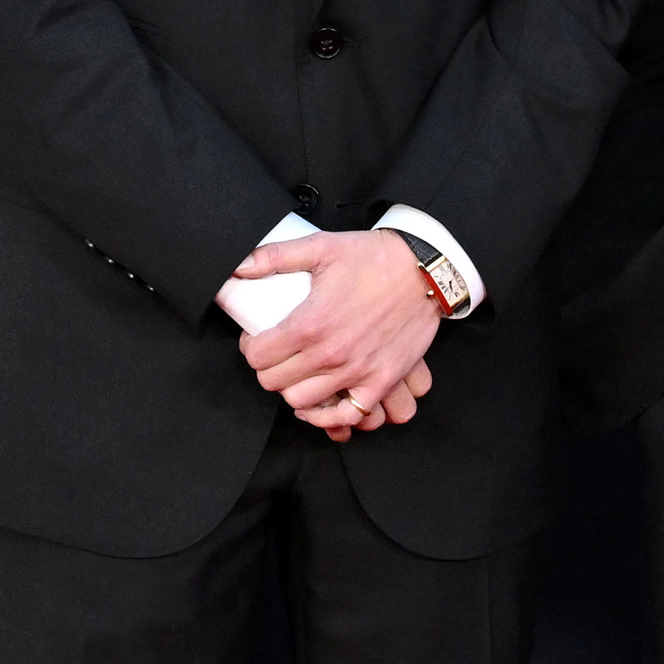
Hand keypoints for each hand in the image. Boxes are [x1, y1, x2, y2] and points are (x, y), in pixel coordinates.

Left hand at [236, 230, 446, 436]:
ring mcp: (357, 372)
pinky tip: (319, 404)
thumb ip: (274, 256)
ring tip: (296, 373)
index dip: (250, 347)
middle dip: (268, 368)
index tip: (257, 339)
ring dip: (293, 389)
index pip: (258, 356)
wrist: (424, 271)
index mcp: (310, 323)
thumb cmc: (373, 258)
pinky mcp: (381, 381)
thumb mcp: (320, 247)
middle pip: (275, 382)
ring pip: (303, 402)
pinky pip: (348, 416)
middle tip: (275, 355)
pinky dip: (329, 416)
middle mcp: (331, 354)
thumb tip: (239, 266)